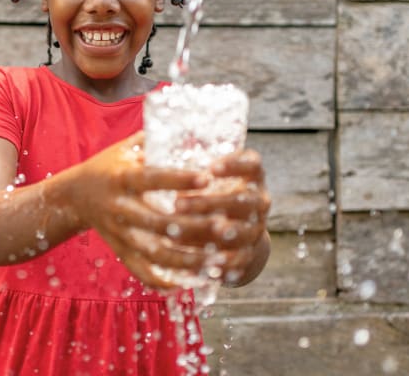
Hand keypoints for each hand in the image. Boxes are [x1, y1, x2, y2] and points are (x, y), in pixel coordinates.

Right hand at [67, 131, 241, 288]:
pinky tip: (191, 281)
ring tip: (217, 259)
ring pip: (155, 253)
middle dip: (194, 226)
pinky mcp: (120, 251)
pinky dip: (165, 281)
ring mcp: (119, 234)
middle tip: (227, 225)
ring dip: (187, 260)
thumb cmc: (109, 165)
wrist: (73, 194)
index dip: (179, 179)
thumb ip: (158, 138)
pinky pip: (143, 272)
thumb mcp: (127, 147)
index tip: (208, 176)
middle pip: (158, 222)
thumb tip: (196, 120)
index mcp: (121, 177)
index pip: (152, 179)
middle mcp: (119, 207)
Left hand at [170, 149, 271, 285]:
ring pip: (241, 231)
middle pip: (244, 201)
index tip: (210, 168)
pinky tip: (194, 261)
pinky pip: (238, 259)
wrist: (235, 229)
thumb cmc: (210, 191)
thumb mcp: (204, 173)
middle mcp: (260, 200)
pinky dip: (218, 262)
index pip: (252, 164)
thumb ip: (186, 161)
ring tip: (180, 233)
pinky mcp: (249, 253)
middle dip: (211, 203)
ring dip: (210, 233)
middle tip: (177, 203)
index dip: (234, 165)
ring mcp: (257, 228)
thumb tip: (148, 145)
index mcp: (252, 175)